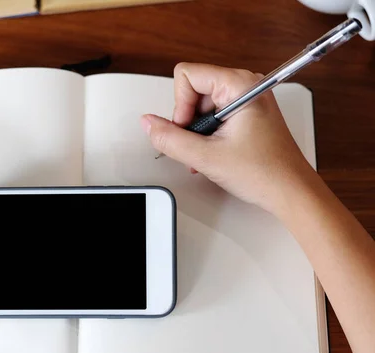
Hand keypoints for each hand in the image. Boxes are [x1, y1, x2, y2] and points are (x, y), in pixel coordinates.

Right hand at [141, 63, 318, 216]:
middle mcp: (245, 85)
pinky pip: (213, 115)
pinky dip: (206, 134)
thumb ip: (170, 138)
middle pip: (192, 89)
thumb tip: (148, 123)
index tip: (188, 129)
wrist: (290, 192)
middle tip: (199, 144)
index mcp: (240, 84)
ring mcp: (246, 99)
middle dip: (188, 120)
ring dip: (196, 131)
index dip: (179, 104)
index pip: (187, 75)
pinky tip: (212, 152)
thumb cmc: (265, 172)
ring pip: (200, 105)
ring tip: (208, 152)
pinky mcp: (246, 113)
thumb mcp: (206, 157)